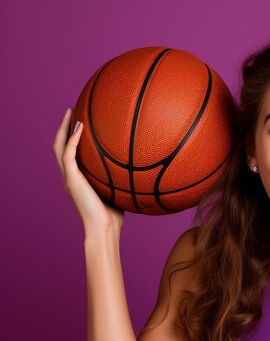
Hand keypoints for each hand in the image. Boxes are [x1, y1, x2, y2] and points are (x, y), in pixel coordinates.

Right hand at [53, 108, 124, 234]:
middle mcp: (71, 176)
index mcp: (79, 179)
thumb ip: (121, 179)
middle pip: (61, 146)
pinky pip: (68, 155)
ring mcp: (69, 178)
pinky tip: (79, 127)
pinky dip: (72, 140)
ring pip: (59, 147)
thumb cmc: (114, 216)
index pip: (72, 154)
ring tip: (70, 113)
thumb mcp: (119, 192)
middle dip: (64, 128)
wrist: (105, 229)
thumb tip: (140, 169)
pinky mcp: (71, 180)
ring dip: (63, 129)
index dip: (73, 138)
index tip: (81, 123)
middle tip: (71, 111)